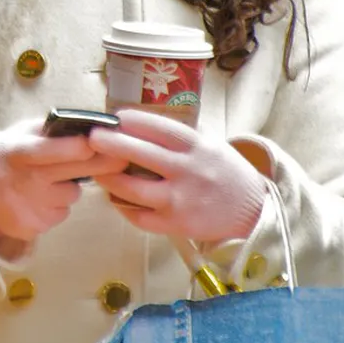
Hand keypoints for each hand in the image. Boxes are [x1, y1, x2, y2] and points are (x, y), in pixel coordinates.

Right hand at [0, 119, 128, 242]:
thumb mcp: (18, 134)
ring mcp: (30, 208)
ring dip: (70, 186)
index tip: (100, 141)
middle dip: (102, 163)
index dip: (80, 146)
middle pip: (75, 173)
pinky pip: (63, 211)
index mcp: (17, 152)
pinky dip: (58, 204)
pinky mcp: (35, 228)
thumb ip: (48, 129)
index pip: (53, 150)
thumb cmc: (6, 155)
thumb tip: (88, 126)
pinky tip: (40, 198)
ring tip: (48, 180)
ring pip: (72, 194)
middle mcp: (24, 182)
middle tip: (121, 156)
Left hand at [87, 110, 267, 241]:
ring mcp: (180, 200)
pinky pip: (138, 216)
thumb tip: (138, 119)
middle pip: (140, 154)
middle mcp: (187, 171)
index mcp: (196, 146)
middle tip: (91, 138)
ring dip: (109, 178)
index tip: (115, 116)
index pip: (159, 128)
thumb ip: (181, 133)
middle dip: (110, 143)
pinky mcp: (175, 225)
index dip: (133, 120)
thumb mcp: (211, 143)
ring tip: (96, 170)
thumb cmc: (224, 172)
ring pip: (132, 188)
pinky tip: (114, 196)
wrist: (252, 212)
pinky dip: (122, 205)